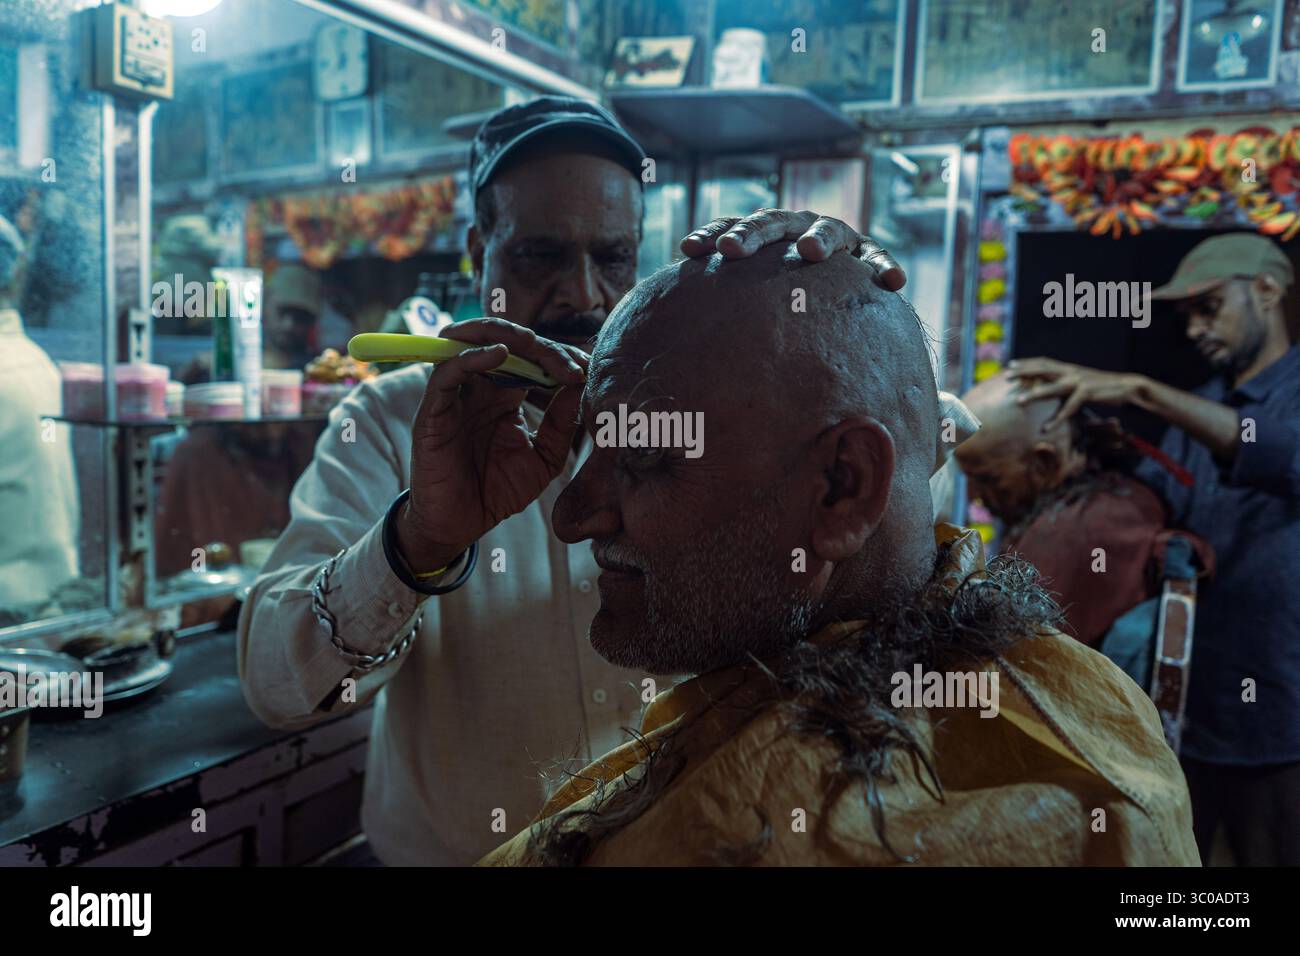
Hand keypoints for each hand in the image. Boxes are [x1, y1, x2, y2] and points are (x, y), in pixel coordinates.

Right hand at [395, 318, 586, 570]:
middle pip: (504, 342)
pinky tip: (500, 355)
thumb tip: (580, 385)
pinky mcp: (434, 410)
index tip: (585, 370)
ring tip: (532, 343)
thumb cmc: (499, 491)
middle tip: (566, 360)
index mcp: (506, 396)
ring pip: (469, 342)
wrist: (462, 524)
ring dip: (502, 334)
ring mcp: (456, 395)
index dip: (558, 357)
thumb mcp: (543, 458)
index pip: (531, 359)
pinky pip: (447, 371)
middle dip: (538, 344)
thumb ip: (560, 424)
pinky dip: (471, 356)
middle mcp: (480, 388)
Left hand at [680, 208, 905, 290]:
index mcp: (763, 232)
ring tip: (812, 254)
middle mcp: (796, 225)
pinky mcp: (866, 251)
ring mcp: (833, 234)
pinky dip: (885, 265)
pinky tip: (894, 282)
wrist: (834, 296)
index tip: (688, 250)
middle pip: (773, 221)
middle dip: (752, 232)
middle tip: (732, 249)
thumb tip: (670, 324)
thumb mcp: (753, 295)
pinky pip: (877, 256)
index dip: (711, 233)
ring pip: (827, 228)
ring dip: (819, 238)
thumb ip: (724, 300)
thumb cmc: (780, 299)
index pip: (732, 225)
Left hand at [1007, 358, 1142, 429]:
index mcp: (1068, 368)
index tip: (1009, 364)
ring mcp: (1079, 381)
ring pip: (1052, 388)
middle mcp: (1071, 372)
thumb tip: (1049, 388)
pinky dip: (1057, 419)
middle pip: (1043, 369)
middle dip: (1024, 371)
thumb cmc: (1101, 388)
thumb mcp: (1080, 383)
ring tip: (1018, 401)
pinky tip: (1046, 429)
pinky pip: (1069, 408)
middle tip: (1005, 375)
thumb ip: (1064, 383)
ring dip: (1034, 395)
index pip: (1043, 362)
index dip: (1026, 362)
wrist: (1127, 387)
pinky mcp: (1088, 393)